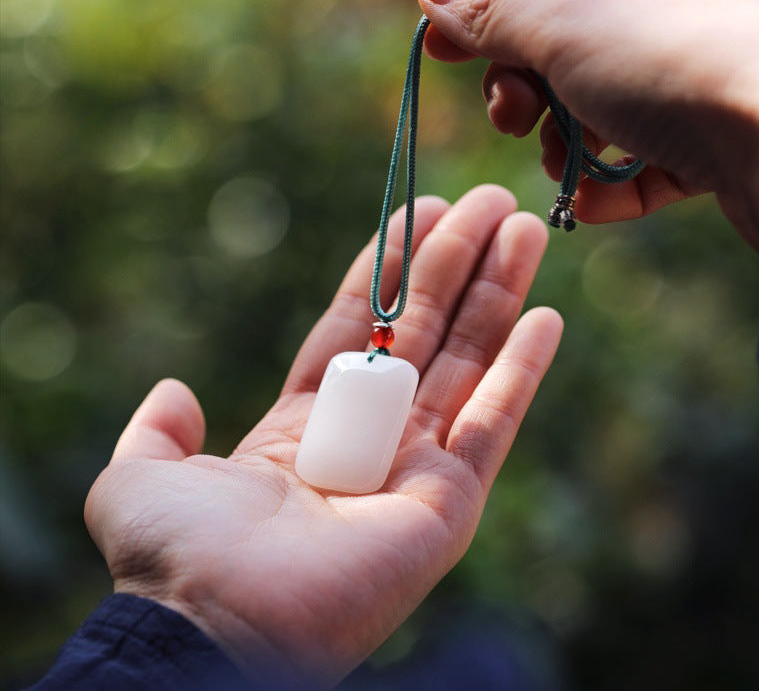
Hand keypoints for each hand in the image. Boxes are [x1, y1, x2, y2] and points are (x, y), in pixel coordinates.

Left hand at [84, 185, 561, 688]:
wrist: (216, 631)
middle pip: (422, 328)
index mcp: (305, 422)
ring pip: (466, 359)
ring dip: (497, 292)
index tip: (423, 209)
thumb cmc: (178, 556)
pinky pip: (496, 422)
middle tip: (491, 199)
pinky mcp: (452, 500)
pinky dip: (523, 370)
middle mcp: (368, 434)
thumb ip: (158, 427)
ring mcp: (414, 464)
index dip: (391, 264)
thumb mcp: (139, 476)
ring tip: (524, 228)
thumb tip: (174, 389)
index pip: (359, 322)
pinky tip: (546, 315)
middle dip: (455, 260)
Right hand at [413, 0, 758, 252]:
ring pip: (588, 107)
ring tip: (563, 162)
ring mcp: (681, 77)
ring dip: (560, 141)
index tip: (440, 50)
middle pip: (558, 42)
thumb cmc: (676, 68)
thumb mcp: (566, 34)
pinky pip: (629, 157)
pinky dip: (603, 180)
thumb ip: (492, 14)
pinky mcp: (697, 138)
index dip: (484, 7)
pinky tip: (592, 200)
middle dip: (524, 87)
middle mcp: (663, 5)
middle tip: (514, 117)